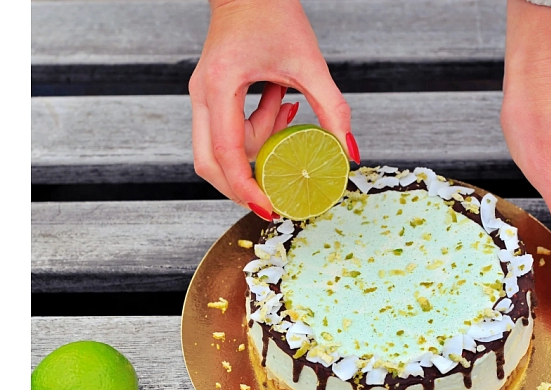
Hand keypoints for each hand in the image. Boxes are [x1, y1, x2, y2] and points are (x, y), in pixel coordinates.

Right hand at [189, 0, 356, 219]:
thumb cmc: (273, 13)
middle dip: (240, 185)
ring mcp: (201, 96)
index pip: (227, 154)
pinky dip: (252, 131)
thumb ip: (332, 109)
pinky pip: (225, 132)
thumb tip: (349, 151)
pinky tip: (278, 102)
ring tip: (285, 106)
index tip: (268, 208)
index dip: (246, 188)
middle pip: (208, 163)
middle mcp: (202, 95)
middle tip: (274, 195)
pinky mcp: (209, 96)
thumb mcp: (310, 63)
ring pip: (218, 149)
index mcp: (220, 86)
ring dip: (256, 145)